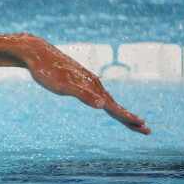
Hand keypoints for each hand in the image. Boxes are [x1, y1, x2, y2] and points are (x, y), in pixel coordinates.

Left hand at [19, 35, 150, 133]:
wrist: (36, 52)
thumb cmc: (47, 71)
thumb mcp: (63, 86)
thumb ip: (83, 95)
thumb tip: (102, 105)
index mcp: (92, 87)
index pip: (114, 107)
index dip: (128, 118)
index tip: (144, 127)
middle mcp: (93, 84)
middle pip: (115, 105)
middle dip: (130, 119)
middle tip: (147, 130)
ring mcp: (86, 81)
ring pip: (107, 99)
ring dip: (120, 111)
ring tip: (131, 121)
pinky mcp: (78, 78)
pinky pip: (96, 94)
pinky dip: (105, 102)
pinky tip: (103, 103)